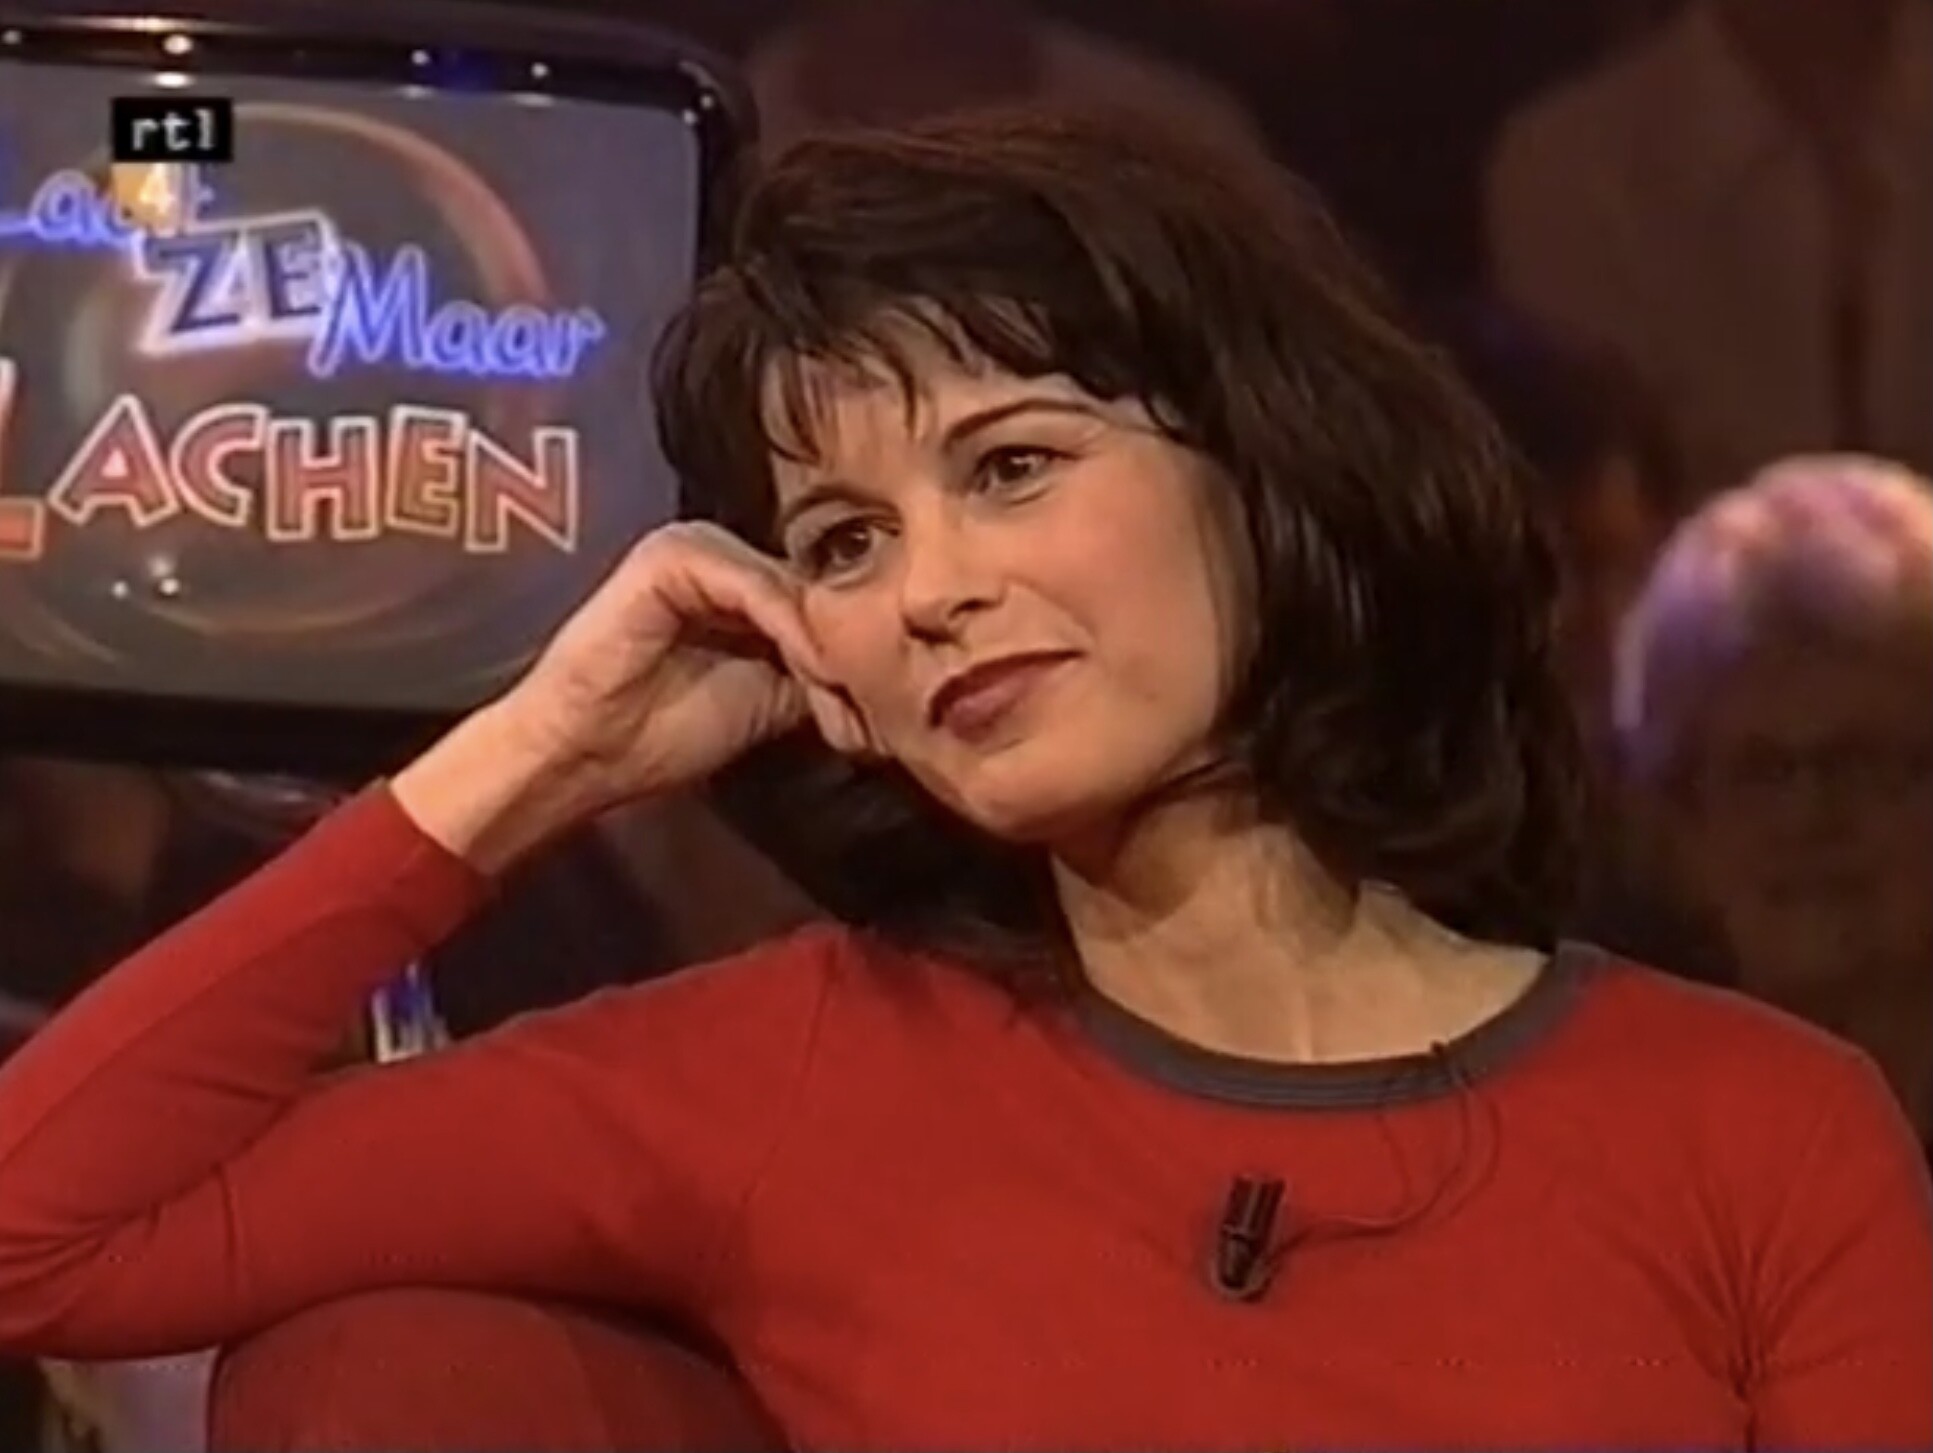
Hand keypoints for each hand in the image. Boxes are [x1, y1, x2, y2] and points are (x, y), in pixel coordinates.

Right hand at [503, 521, 869, 803]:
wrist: (587, 753)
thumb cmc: (664, 732)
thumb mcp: (771, 700)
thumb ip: (818, 671)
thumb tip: (893, 672)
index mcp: (746, 583)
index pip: (826, 597)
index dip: (862, 646)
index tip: (893, 702)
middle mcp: (726, 554)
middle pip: (817, 585)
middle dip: (851, 644)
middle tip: (884, 701)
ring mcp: (697, 546)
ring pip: (793, 586)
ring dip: (826, 640)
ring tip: (846, 692)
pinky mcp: (671, 554)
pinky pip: (754, 584)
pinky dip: (789, 627)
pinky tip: (808, 668)